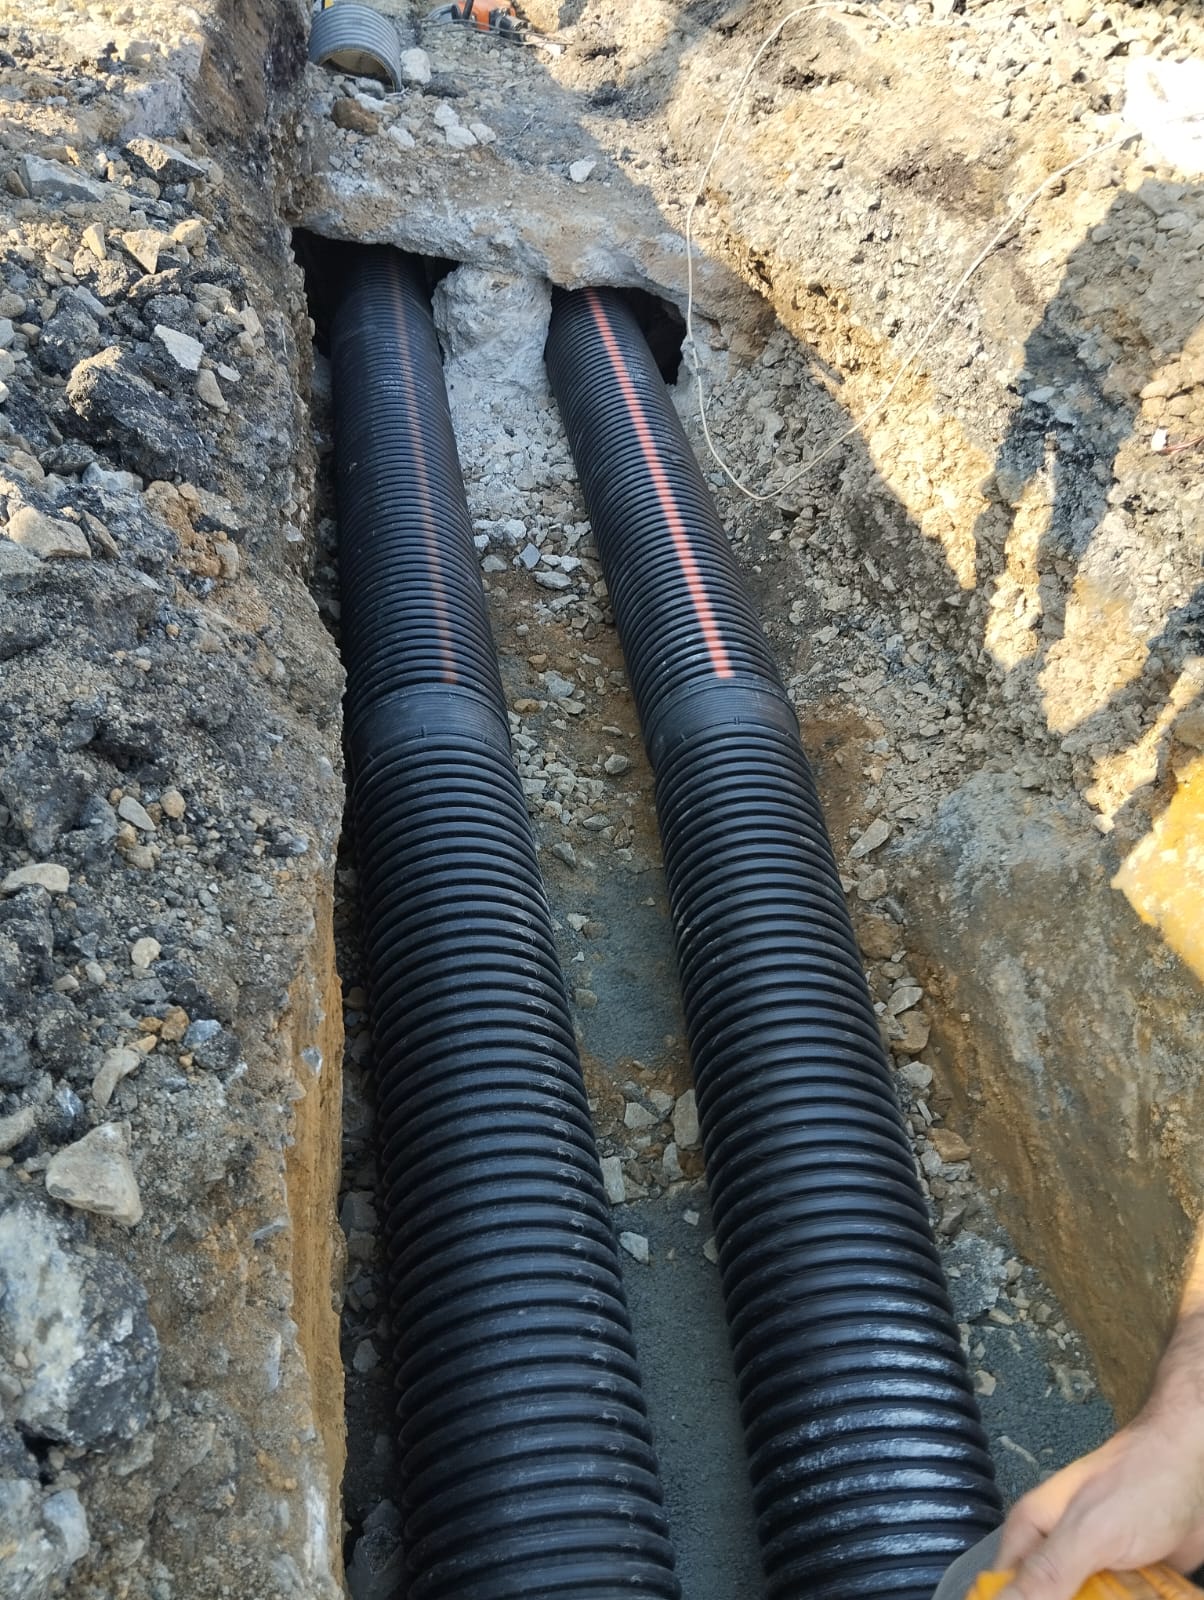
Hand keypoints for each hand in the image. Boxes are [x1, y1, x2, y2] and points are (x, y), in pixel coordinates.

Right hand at [995, 1412, 1203, 1599]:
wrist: (1195, 1469)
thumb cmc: (1139, 1485)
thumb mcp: (1089, 1532)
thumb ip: (1047, 1572)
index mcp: (1032, 1534)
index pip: (1002, 1591)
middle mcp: (1057, 1554)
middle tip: (1106, 1593)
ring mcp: (1093, 1568)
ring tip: (1129, 1589)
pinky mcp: (1125, 1580)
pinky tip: (1148, 1595)